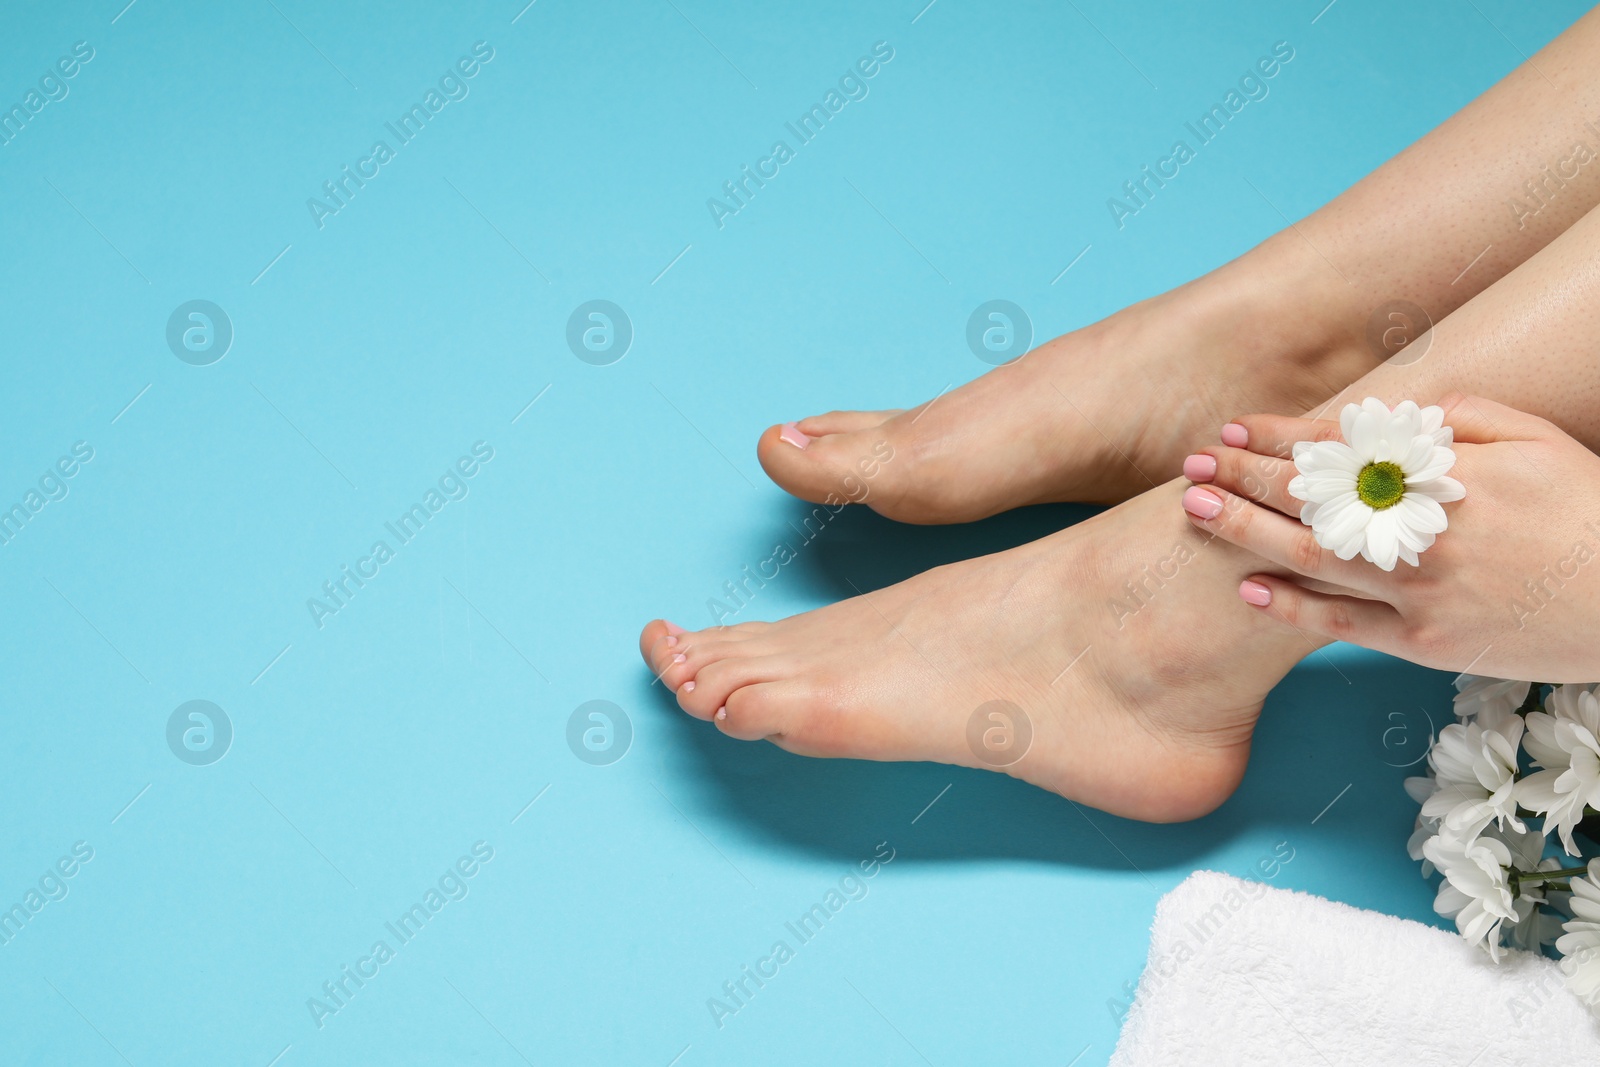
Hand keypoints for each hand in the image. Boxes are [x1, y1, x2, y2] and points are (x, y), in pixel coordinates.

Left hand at [1177, 393, 1599, 682]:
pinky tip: (1247, 586)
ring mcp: (1419, 592)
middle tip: (1192, 462)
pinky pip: (1342, 623)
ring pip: (1311, 558)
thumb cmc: (1588, 509)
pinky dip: (1290, 607)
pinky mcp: (1424, 642)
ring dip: (1245, 532)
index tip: (1233, 427)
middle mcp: (1424, 533)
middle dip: (1244, 478)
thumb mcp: (1534, 440)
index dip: (1280, 438)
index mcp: (1448, 477)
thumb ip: (1459, 417)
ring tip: (1196, 509)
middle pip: (1310, 501)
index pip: (1340, 450)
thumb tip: (1391, 411)